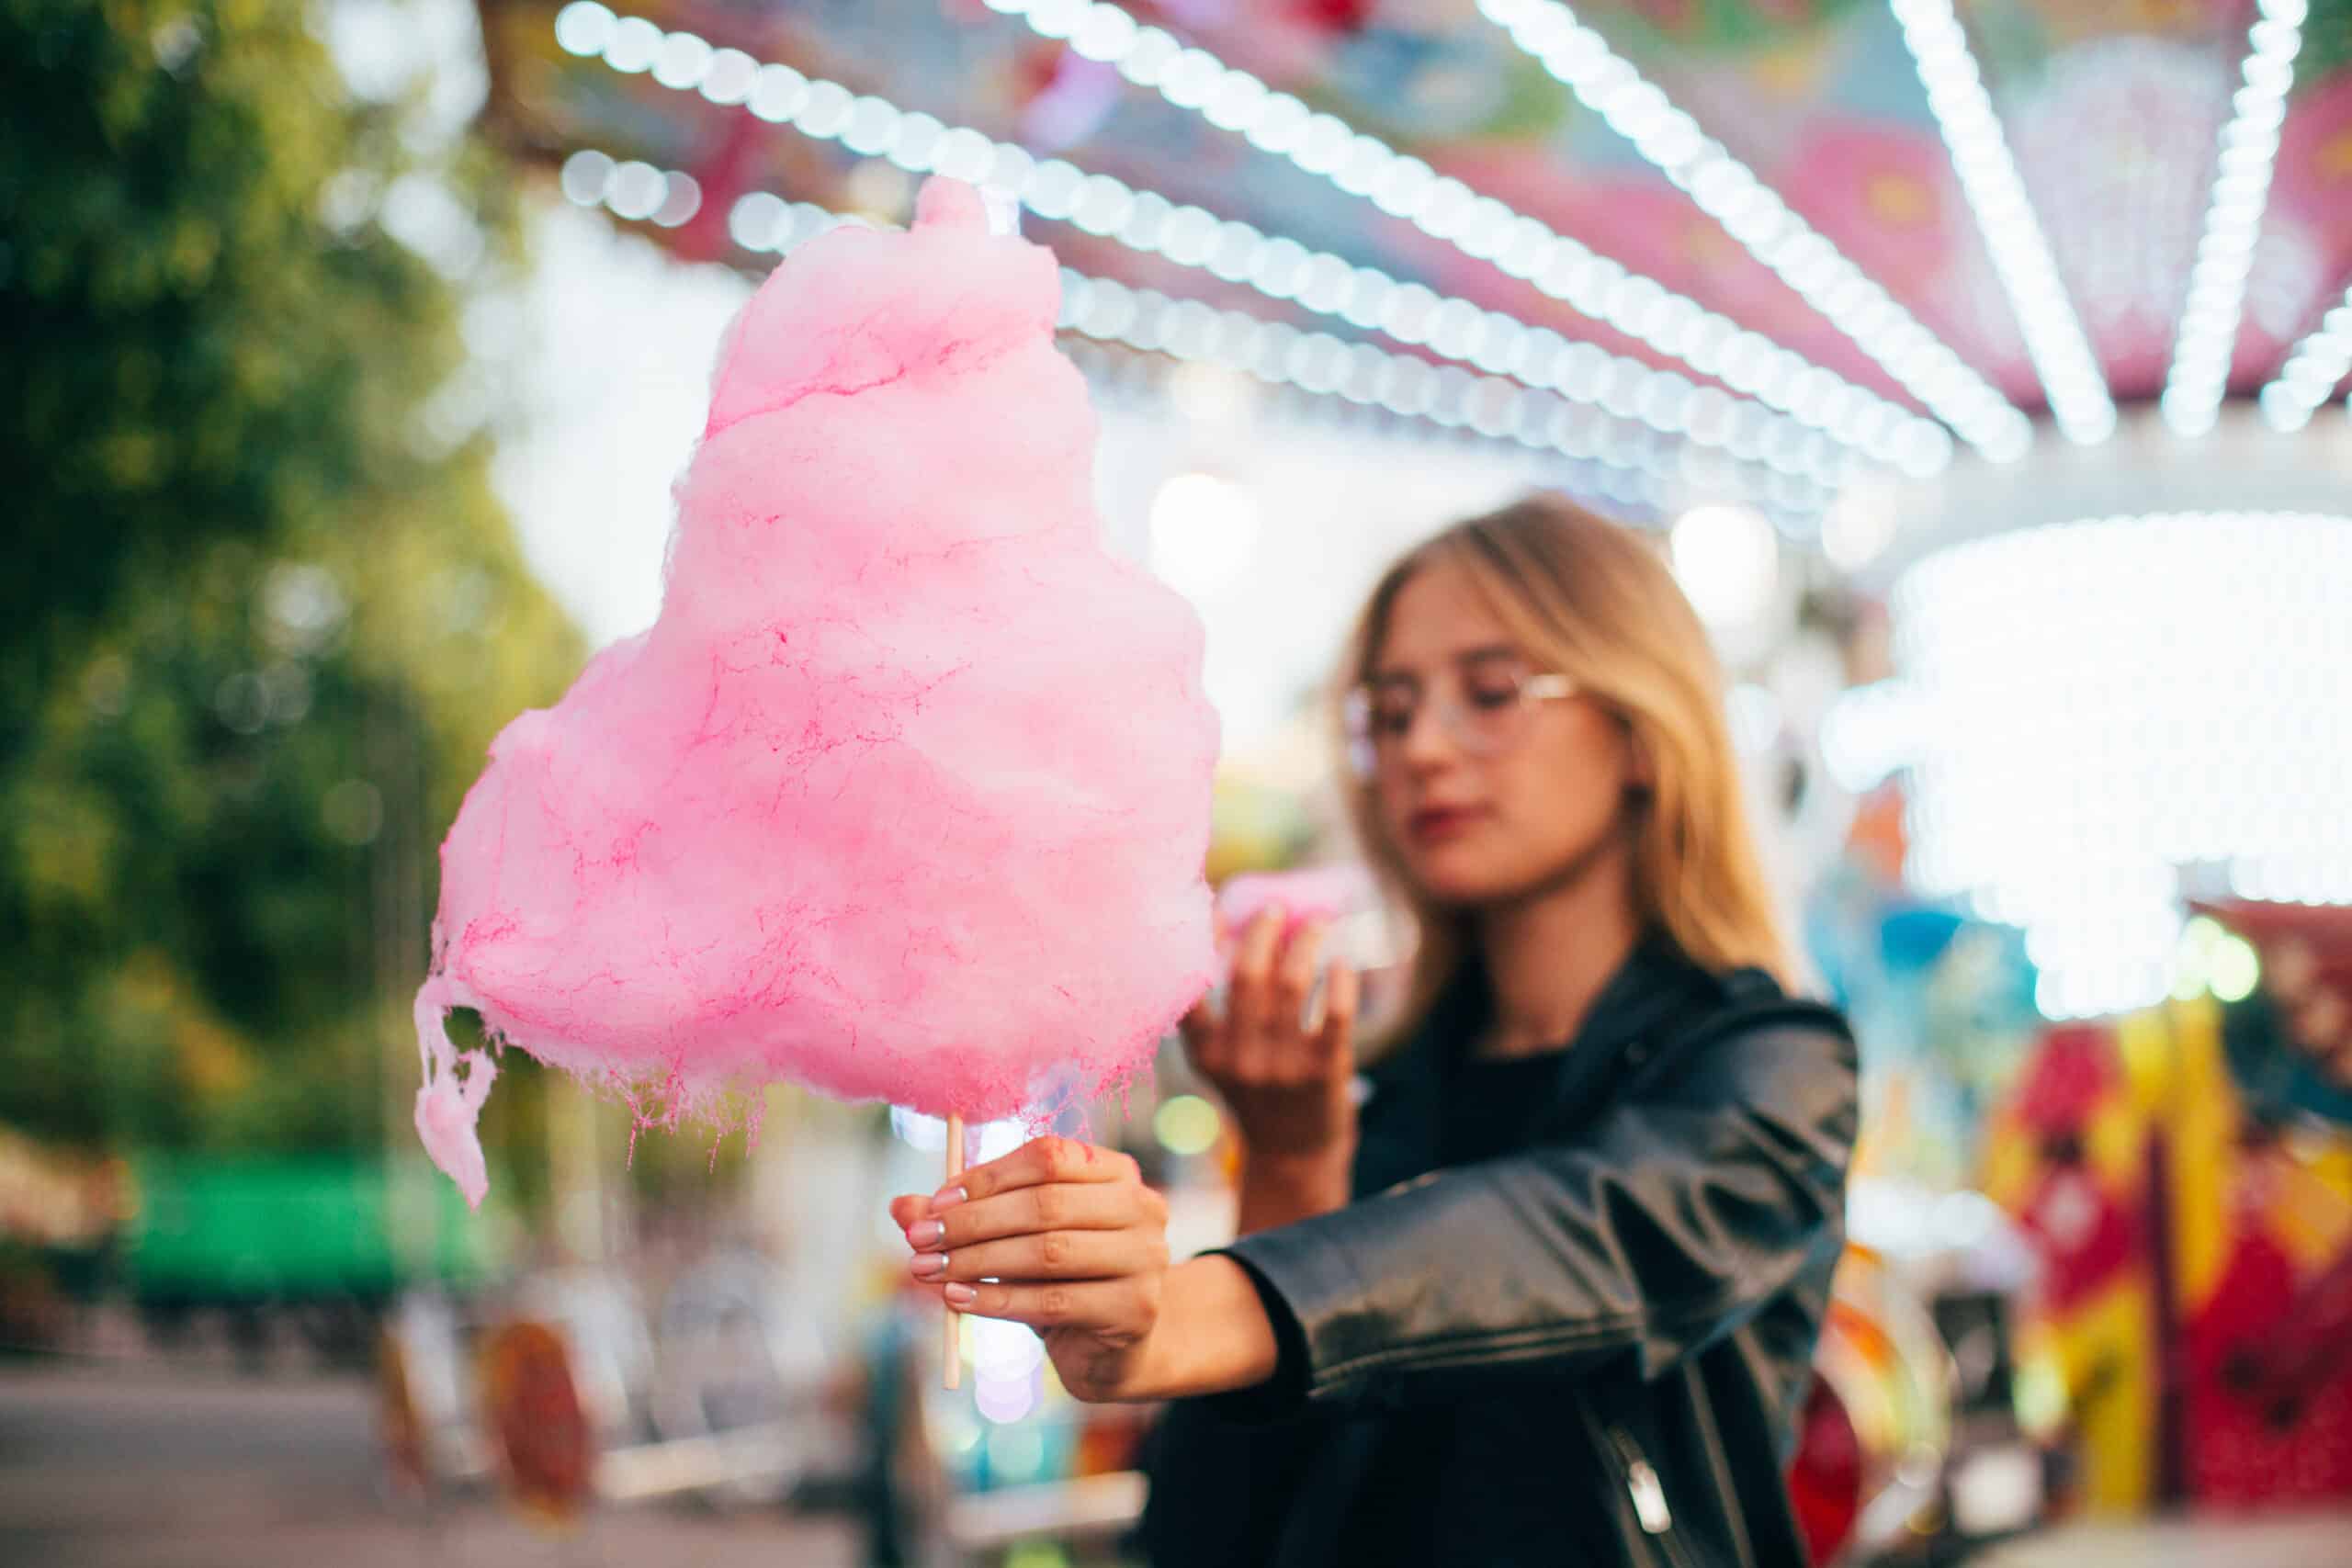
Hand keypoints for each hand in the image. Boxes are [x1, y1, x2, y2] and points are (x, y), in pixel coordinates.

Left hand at [893, 1135, 1176, 1401]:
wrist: (1113, 1347)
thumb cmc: (1060, 1279)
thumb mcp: (1015, 1239)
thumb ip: (966, 1217)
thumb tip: (901, 1208)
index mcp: (1115, 1172)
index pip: (1049, 1157)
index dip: (988, 1177)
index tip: (935, 1202)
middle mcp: (1141, 1206)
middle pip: (1046, 1203)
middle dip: (973, 1222)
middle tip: (919, 1239)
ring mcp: (1145, 1258)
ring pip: (1048, 1252)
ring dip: (978, 1261)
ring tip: (928, 1270)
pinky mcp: (1134, 1308)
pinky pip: (1053, 1302)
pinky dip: (997, 1300)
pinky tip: (957, 1299)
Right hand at [1180, 907, 1360, 1165]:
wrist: (1293, 1152)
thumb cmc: (1257, 1090)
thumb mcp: (1222, 1058)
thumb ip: (1223, 1007)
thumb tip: (1240, 927)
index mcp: (1205, 1051)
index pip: (1192, 988)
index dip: (1203, 940)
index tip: (1219, 906)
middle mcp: (1239, 1059)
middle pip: (1247, 973)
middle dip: (1263, 930)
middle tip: (1276, 909)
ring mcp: (1282, 1066)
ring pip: (1293, 983)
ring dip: (1306, 941)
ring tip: (1318, 922)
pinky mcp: (1325, 1071)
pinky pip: (1336, 1012)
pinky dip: (1341, 979)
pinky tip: (1343, 963)